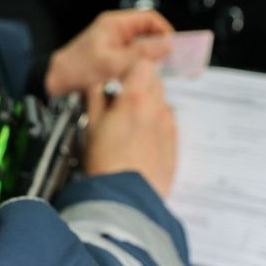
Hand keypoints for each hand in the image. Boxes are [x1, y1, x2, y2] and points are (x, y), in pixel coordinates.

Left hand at [45, 10, 173, 95]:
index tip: (174, 46)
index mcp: (115, 24)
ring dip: (150, 59)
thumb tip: (166, 46)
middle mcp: (116, 32)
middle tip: (170, 61)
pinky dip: (141, 67)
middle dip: (160, 47)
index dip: (165, 31)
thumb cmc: (76, 69)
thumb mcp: (112, 62)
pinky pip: (133, 59)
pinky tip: (142, 76)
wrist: (56, 82)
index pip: (149, 18)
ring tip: (157, 71)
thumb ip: (141, 54)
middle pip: (148, 33)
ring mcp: (115, 45)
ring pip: (142, 48)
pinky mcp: (113, 58)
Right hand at [83, 60, 177, 197]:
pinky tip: (142, 144)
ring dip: (150, 108)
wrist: (126, 200)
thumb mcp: (90, 128)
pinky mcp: (175, 147)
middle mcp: (157, 109)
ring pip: (163, 104)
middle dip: (141, 87)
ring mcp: (169, 128)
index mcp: (135, 99)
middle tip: (123, 102)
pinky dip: (158, 128)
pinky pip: (168, 127)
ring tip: (131, 127)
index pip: (142, 65)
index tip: (121, 80)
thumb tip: (98, 86)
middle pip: (156, 82)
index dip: (130, 70)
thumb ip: (96, 100)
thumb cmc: (105, 166)